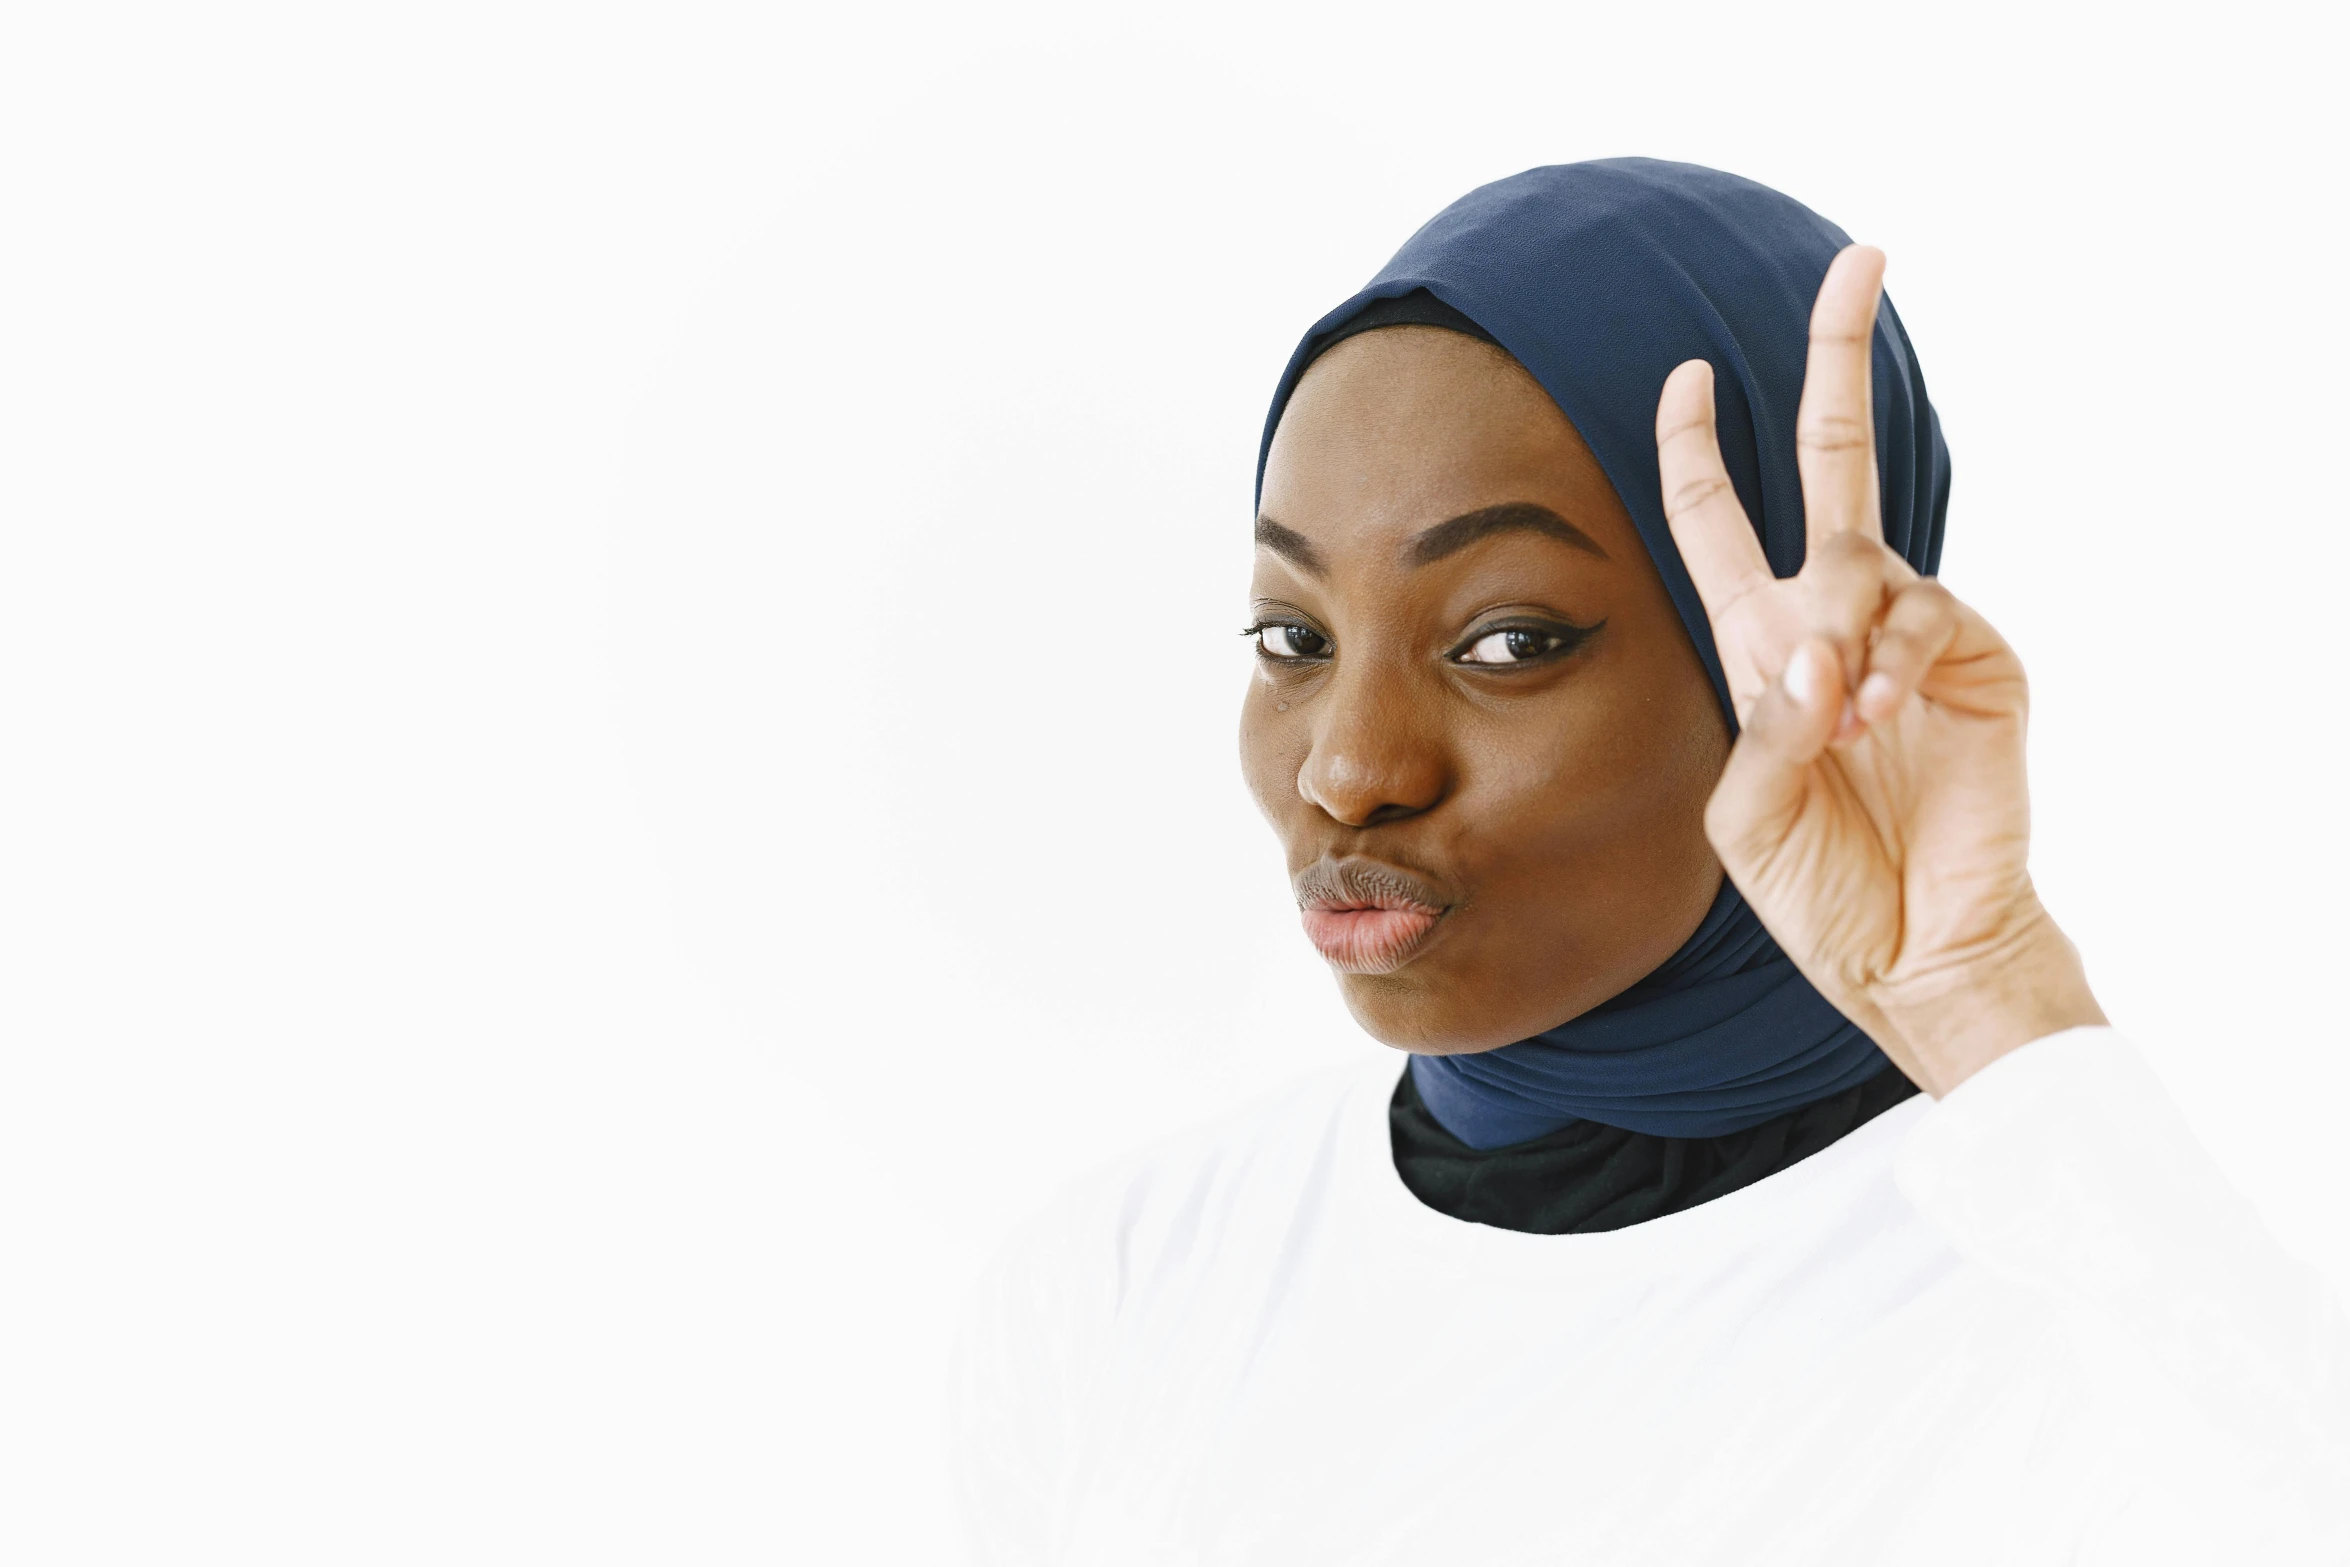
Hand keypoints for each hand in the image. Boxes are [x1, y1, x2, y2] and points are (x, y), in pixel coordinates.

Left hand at [1653, 246, 2102, 1096]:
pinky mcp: (1979, 659)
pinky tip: (1874, 718)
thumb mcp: (1742, 814)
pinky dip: (1889, 662)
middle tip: (1859, 253)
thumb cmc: (1817, 890)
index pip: (1718, 523)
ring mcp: (1910, 635)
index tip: (1683, 375)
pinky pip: (1923, 614)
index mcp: (1759, 647)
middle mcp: (1832, 620)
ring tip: (1836, 719)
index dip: (1694, 450)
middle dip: (1838, 358)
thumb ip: (1760, 727)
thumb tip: (1815, 652)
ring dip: (1835, 630)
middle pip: (1833, 461)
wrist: (1910, 954)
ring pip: (1861, 558)